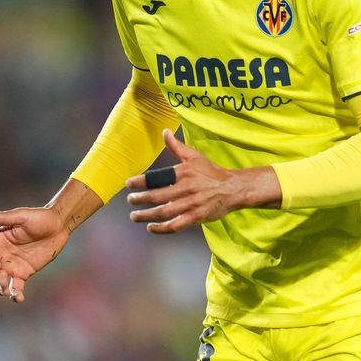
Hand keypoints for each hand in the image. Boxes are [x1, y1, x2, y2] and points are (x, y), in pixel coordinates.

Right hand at [0, 206, 68, 302]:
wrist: (59, 226)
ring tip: (8, 292)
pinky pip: (16, 286)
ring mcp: (12, 265)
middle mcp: (2, 254)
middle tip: (2, 281)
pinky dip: (15, 294)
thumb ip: (3, 218)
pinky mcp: (23, 273)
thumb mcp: (22, 216)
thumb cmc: (40, 217)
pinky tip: (18, 298)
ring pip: (1, 281)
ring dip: (1, 288)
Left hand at [126, 129, 250, 233]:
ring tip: (134, 216)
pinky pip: (175, 225)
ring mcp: (191, 204)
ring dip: (146, 215)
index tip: (128, 184)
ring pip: (164, 212)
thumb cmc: (211, 172)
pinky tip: (151, 227)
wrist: (232, 188)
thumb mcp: (194, 156)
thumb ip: (176, 146)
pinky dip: (161, 228)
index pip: (157, 177)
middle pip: (157, 196)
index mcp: (184, 172)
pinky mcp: (196, 217)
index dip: (141, 182)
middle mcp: (186, 188)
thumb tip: (164, 132)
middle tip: (130, 200)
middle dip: (140, 199)